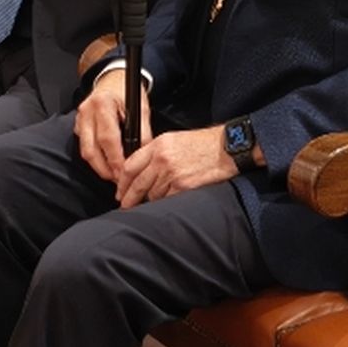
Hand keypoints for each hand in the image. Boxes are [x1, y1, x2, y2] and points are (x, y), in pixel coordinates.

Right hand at [75, 69, 151, 182]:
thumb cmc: (127, 92)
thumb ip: (142, 132)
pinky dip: (96, 159)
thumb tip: (142, 156)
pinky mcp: (78, 126)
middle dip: (106, 169)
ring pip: (86, 152)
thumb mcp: (140, 108)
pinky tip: (107, 165)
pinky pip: (85, 148)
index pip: (108, 138)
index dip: (116, 160)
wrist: (114, 79)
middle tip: (119, 180)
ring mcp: (80, 119)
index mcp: (103, 103)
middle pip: (92, 150)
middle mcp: (87, 111)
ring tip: (114, 175)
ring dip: (100, 167)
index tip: (124, 173)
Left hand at [115, 125, 237, 208]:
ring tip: (152, 202)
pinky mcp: (183, 186)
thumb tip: (141, 171)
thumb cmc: (203, 144)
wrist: (227, 148)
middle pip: (137, 184)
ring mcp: (172, 174)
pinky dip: (165, 202)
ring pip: (152, 194)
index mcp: (158, 145)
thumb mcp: (175, 140)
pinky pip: (166, 200)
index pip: (131, 166)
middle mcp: (162, 159)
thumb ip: (156, 153)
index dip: (122, 182)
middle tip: (125, 206)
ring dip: (151, 200)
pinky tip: (168, 201)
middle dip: (129, 198)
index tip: (120, 191)